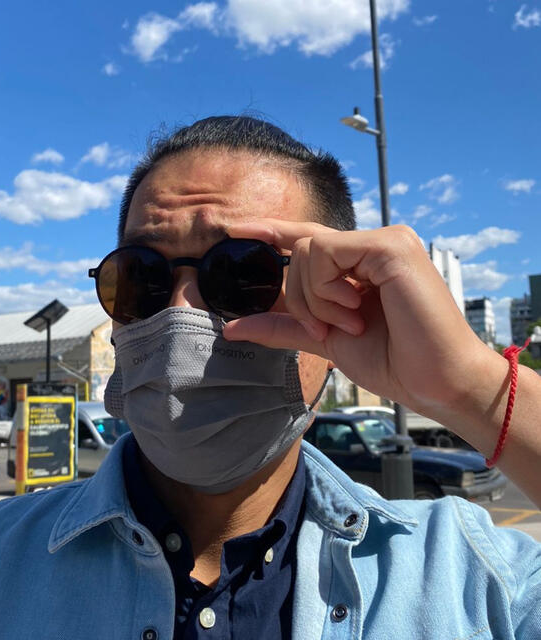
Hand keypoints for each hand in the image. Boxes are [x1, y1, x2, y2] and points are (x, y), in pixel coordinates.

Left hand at [223, 219, 493, 417]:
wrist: (434, 381)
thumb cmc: (392, 360)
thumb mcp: (325, 339)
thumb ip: (283, 327)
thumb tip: (232, 327)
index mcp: (361, 263)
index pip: (309, 239)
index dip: (273, 231)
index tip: (236, 230)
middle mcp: (373, 246)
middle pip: (301, 249)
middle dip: (300, 298)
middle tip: (327, 328)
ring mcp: (384, 241)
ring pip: (309, 252)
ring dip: (316, 299)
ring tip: (350, 324)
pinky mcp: (390, 246)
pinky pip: (327, 254)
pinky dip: (328, 290)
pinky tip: (355, 311)